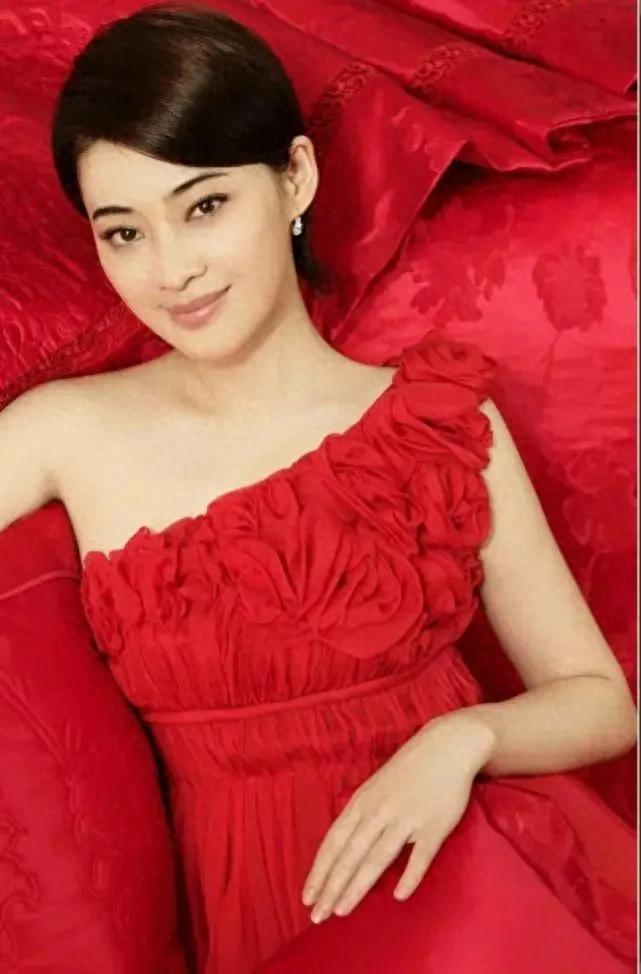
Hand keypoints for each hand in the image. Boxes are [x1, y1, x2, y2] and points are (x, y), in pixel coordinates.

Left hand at [301, 713, 494, 922]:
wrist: (446, 746)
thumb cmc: (408, 769)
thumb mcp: (375, 787)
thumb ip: (360, 816)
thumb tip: (342, 849)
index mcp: (362, 802)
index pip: (334, 842)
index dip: (320, 871)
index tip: (307, 897)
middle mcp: (379, 811)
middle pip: (350, 855)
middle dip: (331, 887)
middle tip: (317, 916)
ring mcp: (407, 819)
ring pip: (377, 858)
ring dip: (357, 886)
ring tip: (342, 911)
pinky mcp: (435, 826)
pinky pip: (420, 855)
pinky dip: (409, 876)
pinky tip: (399, 896)